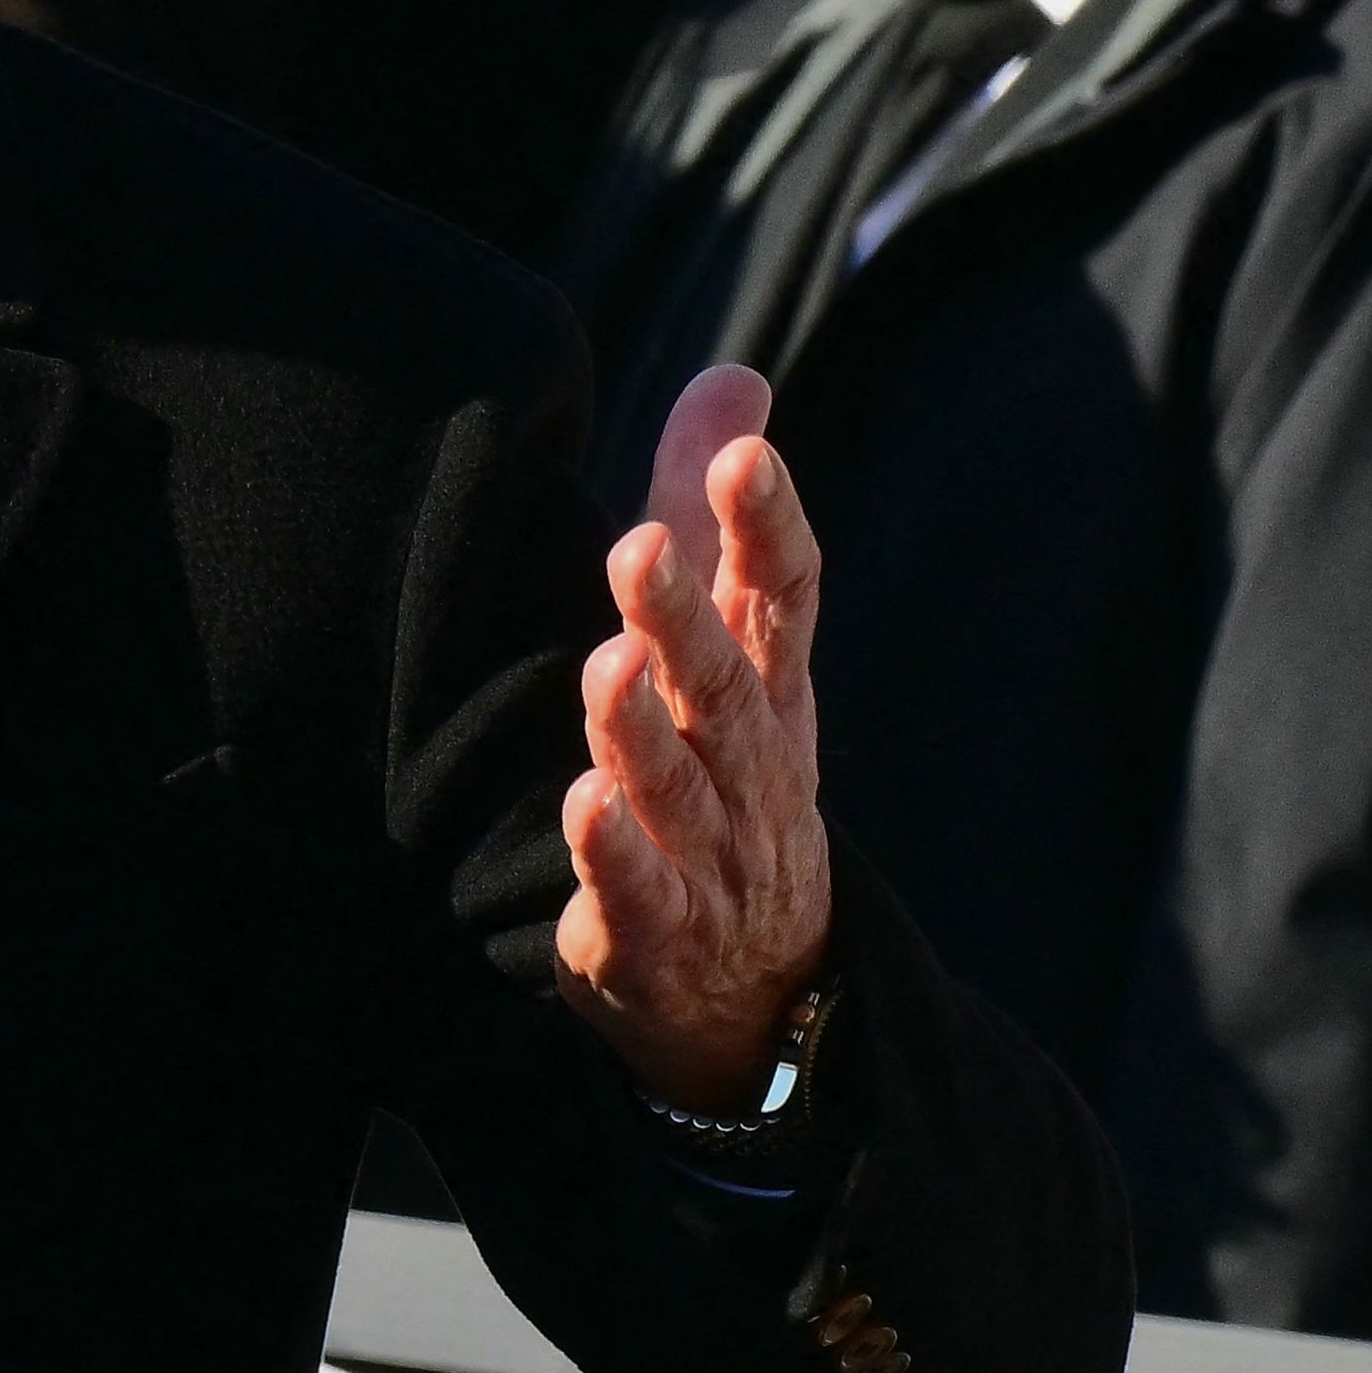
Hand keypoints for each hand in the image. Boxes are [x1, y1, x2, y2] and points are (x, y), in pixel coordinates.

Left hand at [555, 367, 838, 1114]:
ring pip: (682, 786)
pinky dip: (617, 853)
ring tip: (609, 664)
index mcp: (772, 692)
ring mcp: (711, 857)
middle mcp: (752, 769)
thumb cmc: (730, 782)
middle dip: (686, 620)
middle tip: (640, 546)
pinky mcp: (653, 932)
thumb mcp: (738, 653)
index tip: (746, 454)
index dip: (768, 527)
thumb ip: (716, 521)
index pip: (784, 600)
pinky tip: (587, 806)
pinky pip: (639, 892)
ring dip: (644, 730)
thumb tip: (733, 381)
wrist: (761, 991)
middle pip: (725, 689)